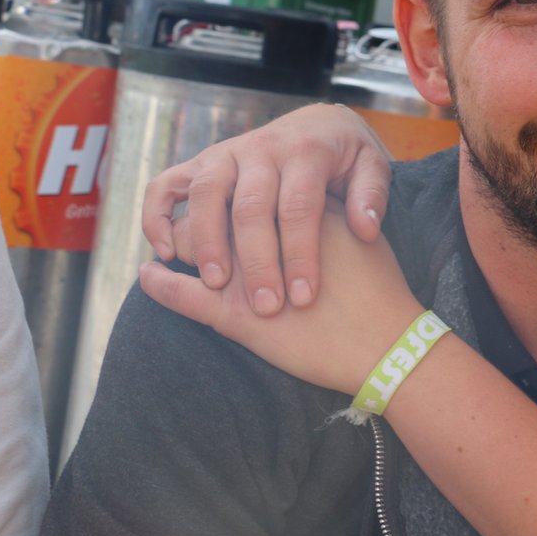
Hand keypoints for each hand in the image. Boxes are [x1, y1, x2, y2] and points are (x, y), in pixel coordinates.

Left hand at [138, 205, 423, 393]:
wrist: (388, 346)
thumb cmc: (378, 292)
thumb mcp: (357, 236)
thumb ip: (329, 214)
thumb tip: (307, 201)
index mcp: (296, 207)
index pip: (246, 189)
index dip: (232, 197)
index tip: (230, 206)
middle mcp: (264, 235)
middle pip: (215, 210)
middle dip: (203, 221)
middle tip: (199, 233)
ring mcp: (245, 276)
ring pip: (194, 245)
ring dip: (183, 246)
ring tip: (171, 251)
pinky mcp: (235, 317)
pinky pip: (184, 296)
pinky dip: (162, 285)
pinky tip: (148, 275)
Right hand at [140, 103, 392, 315]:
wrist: (321, 122)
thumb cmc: (348, 157)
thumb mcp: (372, 167)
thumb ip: (372, 196)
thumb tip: (365, 229)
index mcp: (306, 152)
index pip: (299, 207)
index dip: (300, 254)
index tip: (304, 297)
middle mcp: (262, 149)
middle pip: (251, 206)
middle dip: (257, 259)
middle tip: (265, 305)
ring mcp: (227, 153)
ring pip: (206, 193)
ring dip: (208, 240)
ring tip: (216, 284)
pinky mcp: (202, 162)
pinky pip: (166, 184)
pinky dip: (156, 215)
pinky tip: (165, 253)